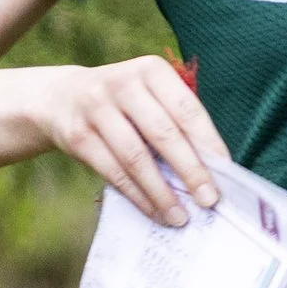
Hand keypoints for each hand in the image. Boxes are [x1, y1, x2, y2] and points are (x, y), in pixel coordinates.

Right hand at [37, 56, 230, 223]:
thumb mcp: (148, 95)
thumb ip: (175, 121)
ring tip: (181, 217)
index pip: (186, 109)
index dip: (208, 142)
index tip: (226, 171)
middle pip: (164, 133)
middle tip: (209, 200)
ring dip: (162, 192)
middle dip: (190, 171)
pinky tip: (154, 211)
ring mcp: (96, 109)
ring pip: (136, 157)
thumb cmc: (123, 103)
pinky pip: (113, 172)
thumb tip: (212, 170)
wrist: (60, 98)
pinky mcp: (78, 136)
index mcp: (150, 70)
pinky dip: (137, 196)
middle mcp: (123, 84)